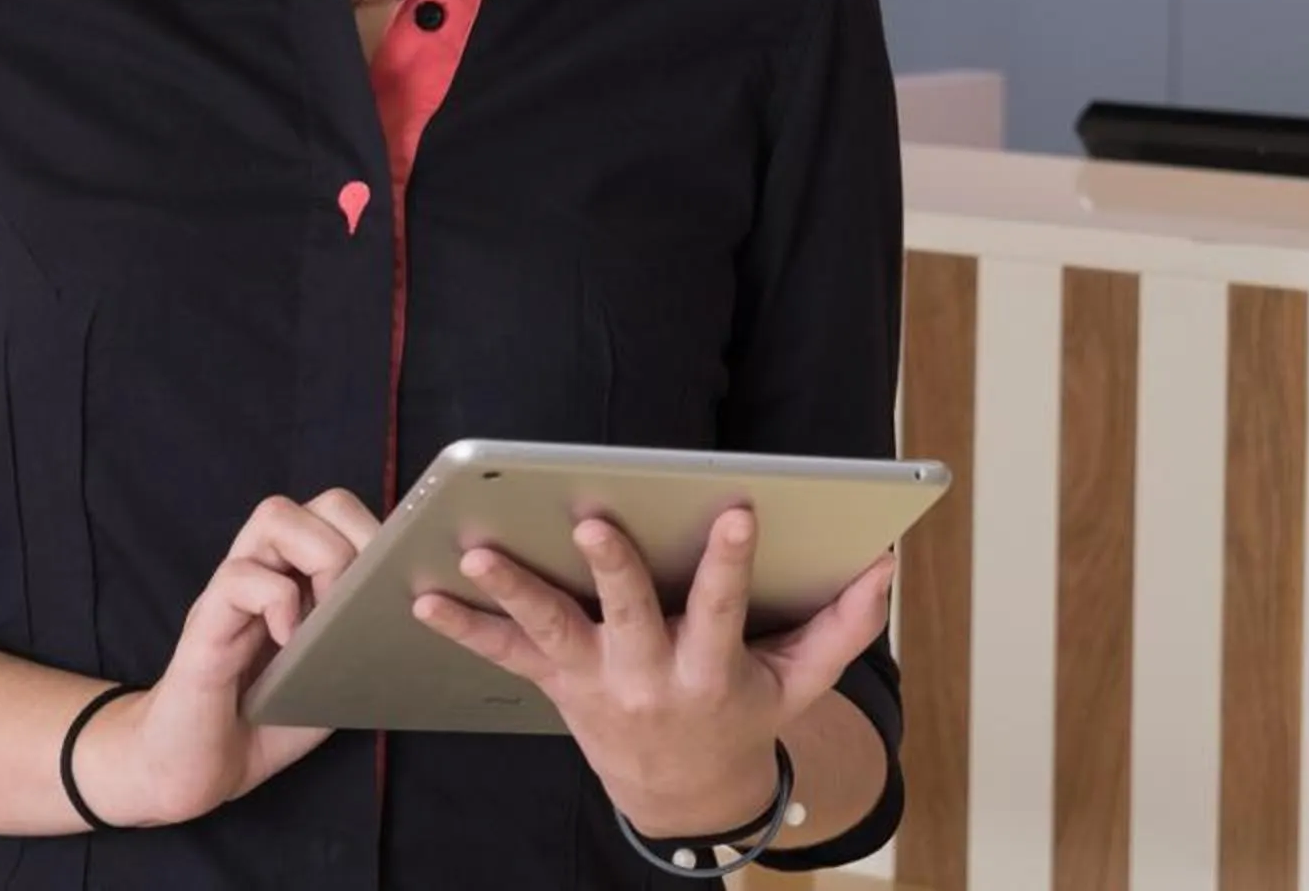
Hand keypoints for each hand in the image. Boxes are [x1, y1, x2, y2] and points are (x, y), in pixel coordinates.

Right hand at [78, 490, 380, 828]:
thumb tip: (417, 616)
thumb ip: (362, 637)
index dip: (382, 533)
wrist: (195, 769)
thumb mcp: (334, 675)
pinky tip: (288, 643)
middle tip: (363, 597)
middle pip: (321, 501)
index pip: (348, 513)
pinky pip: (239, 577)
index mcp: (301, 573)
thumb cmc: (268, 719)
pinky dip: (277, 602)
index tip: (400, 580)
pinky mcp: (206, 624)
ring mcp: (233, 591)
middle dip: (358, 538)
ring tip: (329, 612)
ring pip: (275, 517)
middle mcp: (267, 568)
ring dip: (319, 557)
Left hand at [413, 506, 894, 836]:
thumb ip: (844, 625)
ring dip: (513, 591)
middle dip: (612, 569)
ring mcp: (594, 684)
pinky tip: (424, 597)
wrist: (681, 798)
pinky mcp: (557, 686)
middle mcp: (647, 678)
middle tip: (592, 521)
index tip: (737, 510)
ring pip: (550, 633)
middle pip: (628, 616)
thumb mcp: (799, 683)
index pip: (724, 609)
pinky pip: (505, 657)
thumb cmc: (743, 717)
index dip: (731, 562)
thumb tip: (884, 563)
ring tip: (478, 553)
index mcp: (711, 671)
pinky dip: (464, 628)